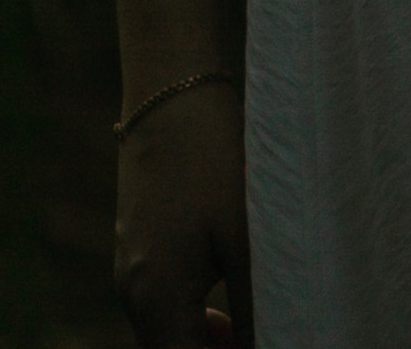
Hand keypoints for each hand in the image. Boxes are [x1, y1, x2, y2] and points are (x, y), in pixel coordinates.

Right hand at [116, 83, 251, 347]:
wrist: (171, 86)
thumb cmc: (212, 159)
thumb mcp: (247, 238)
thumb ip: (257, 308)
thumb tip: (279, 342)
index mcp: (155, 302)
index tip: (277, 338)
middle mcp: (133, 294)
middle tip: (275, 331)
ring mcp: (130, 268)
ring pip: (171, 332)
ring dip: (210, 339)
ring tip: (258, 319)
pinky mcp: (138, 244)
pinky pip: (165, 303)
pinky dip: (196, 313)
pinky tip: (233, 288)